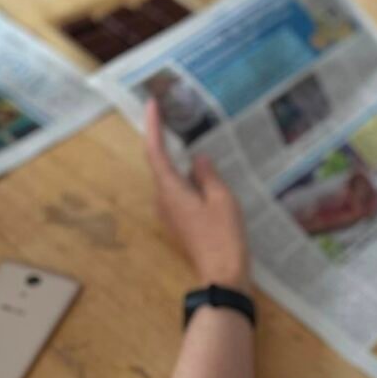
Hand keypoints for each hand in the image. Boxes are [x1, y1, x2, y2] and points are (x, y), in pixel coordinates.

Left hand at [145, 100, 249, 291]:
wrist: (222, 274)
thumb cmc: (224, 235)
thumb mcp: (222, 199)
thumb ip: (207, 174)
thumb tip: (197, 158)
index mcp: (170, 190)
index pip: (155, 151)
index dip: (153, 126)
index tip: (152, 103)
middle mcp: (162, 200)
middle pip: (160, 163)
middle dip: (164, 138)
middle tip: (173, 115)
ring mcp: (169, 212)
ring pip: (170, 178)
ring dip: (177, 159)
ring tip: (191, 139)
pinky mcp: (179, 221)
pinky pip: (178, 191)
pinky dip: (185, 176)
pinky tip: (201, 172)